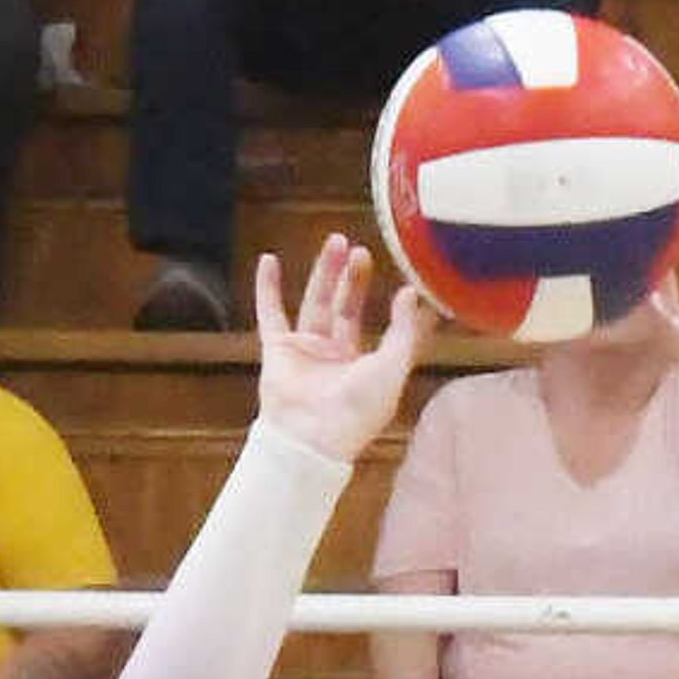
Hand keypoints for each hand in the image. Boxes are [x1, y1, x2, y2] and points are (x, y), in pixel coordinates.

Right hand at [252, 236, 430, 468]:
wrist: (312, 437)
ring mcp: (307, 351)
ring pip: (315, 302)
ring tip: (335, 241)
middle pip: (347, 307)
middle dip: (355, 279)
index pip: (385, 329)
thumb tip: (411, 293)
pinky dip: (267, 287)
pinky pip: (270, 312)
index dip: (395, 307)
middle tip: (362, 250)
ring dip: (324, 272)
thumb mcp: (392, 368)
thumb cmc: (358, 411)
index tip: (408, 280)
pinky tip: (269, 260)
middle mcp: (338, 356)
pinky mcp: (278, 350)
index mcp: (369, 366)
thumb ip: (403, 331)